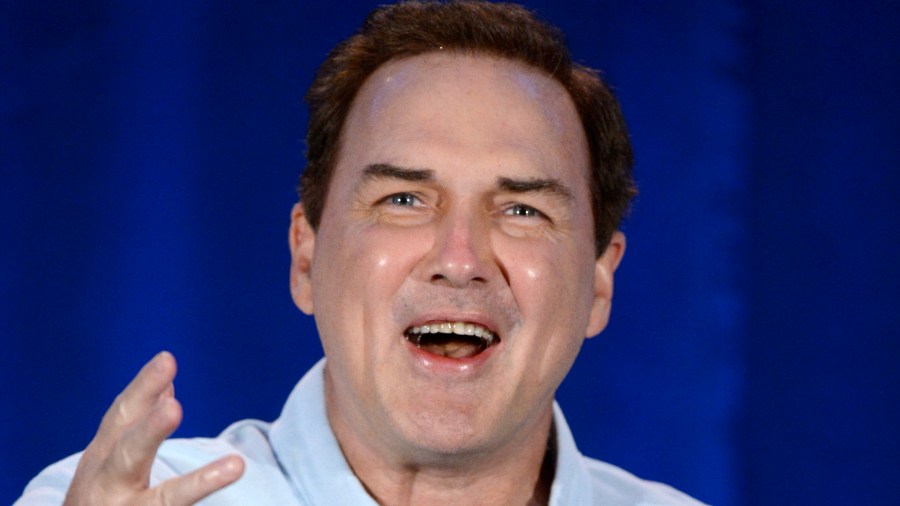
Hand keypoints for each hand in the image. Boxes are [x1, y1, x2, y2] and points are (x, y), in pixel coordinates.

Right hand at [63, 351, 244, 504]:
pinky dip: (204, 496)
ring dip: (198, 484)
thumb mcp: (108, 460)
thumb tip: (167, 387)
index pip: (122, 417)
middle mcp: (107, 485)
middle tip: (175, 407)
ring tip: (235, 466)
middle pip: (129, 454)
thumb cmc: (98, 497)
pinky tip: (236, 484)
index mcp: (101, 459)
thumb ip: (136, 426)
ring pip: (163, 500)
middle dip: (150, 430)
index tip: (167, 359)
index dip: (142, 388)